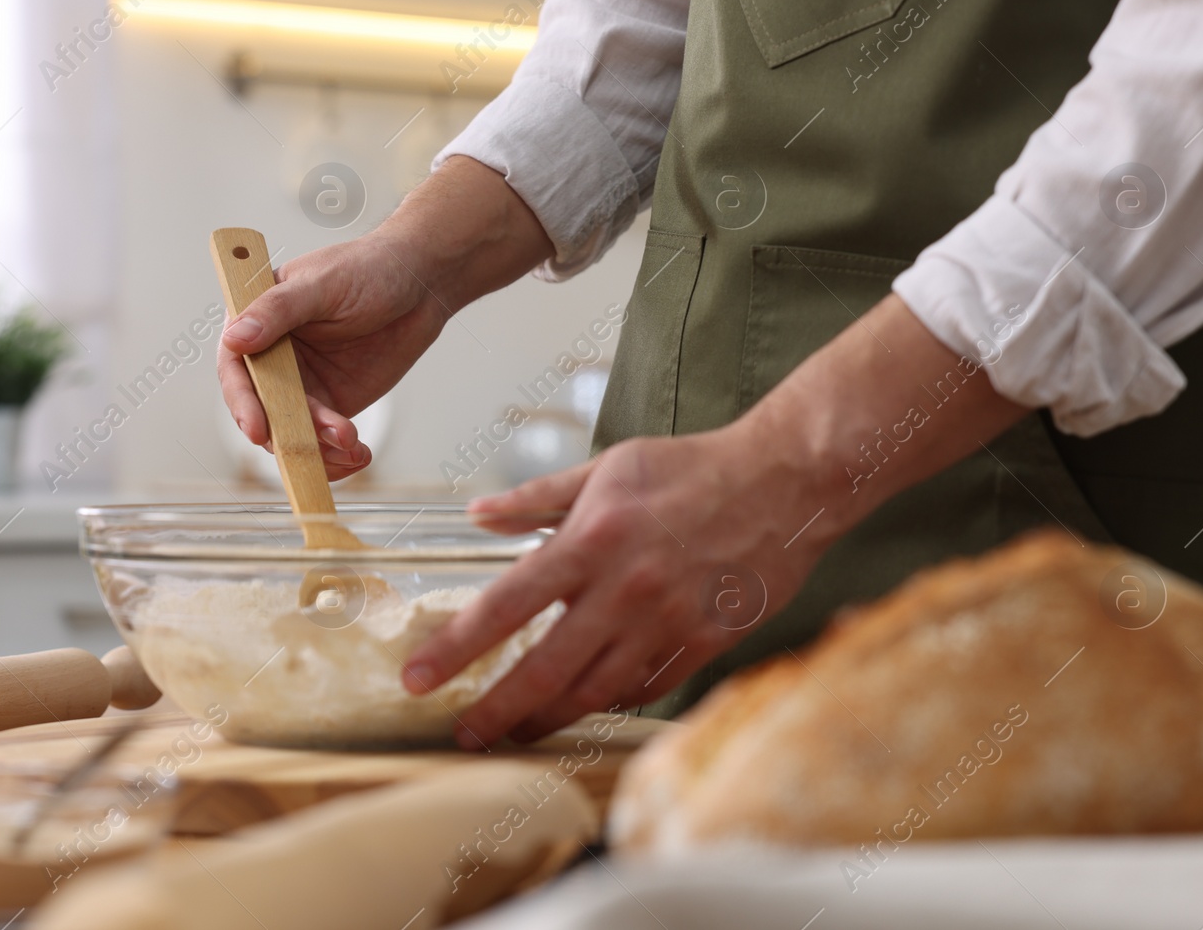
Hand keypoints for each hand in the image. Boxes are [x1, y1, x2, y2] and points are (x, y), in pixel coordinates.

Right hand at [219, 157, 552, 478]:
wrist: (420, 285)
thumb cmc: (367, 268)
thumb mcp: (321, 284)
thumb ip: (278, 310)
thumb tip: (235, 339)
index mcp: (256, 322)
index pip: (235, 367)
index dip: (242, 401)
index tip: (259, 428)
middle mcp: (272, 358)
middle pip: (261, 409)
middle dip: (286, 433)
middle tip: (316, 442)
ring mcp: (301, 385)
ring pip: (292, 432)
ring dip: (317, 448)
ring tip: (351, 443)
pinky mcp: (331, 404)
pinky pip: (323, 440)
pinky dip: (337, 455)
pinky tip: (357, 455)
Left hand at [404, 424, 827, 746]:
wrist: (784, 481)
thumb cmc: (691, 469)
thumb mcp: (607, 469)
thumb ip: (537, 498)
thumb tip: (478, 516)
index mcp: (592, 540)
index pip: (505, 604)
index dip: (455, 648)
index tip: (418, 678)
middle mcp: (625, 590)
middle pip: (545, 670)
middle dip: (496, 711)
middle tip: (463, 732)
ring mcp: (668, 623)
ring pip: (595, 693)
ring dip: (548, 718)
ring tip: (517, 729)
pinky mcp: (705, 643)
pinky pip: (646, 689)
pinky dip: (610, 702)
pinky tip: (588, 704)